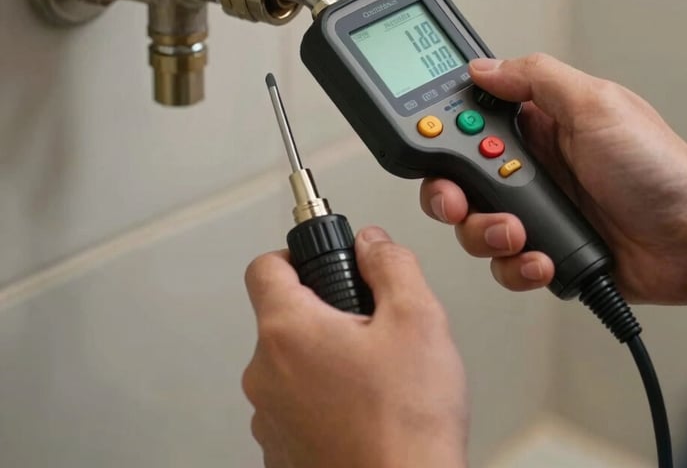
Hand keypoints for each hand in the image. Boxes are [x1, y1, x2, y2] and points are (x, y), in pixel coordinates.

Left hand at [242, 227, 467, 467]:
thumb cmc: (406, 428)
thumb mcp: (418, 319)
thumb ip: (391, 265)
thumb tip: (372, 243)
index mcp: (288, 331)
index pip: (265, 266)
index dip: (295, 254)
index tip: (320, 261)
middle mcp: (266, 375)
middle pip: (284, 317)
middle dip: (325, 313)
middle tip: (370, 327)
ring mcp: (269, 419)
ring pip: (292, 364)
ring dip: (326, 359)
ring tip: (375, 376)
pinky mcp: (281, 452)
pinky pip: (296, 405)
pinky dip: (323, 399)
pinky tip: (365, 410)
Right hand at [420, 54, 686, 305]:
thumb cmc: (659, 169)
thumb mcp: (596, 105)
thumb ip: (535, 77)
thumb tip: (482, 66)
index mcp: (537, 125)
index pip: (468, 122)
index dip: (445, 136)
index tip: (440, 150)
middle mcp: (530, 166)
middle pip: (457, 179)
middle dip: (452, 195)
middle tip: (463, 201)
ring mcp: (535, 211)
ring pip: (473, 225)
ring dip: (485, 233)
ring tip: (519, 232)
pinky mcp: (544, 250)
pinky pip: (504, 263)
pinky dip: (515, 267)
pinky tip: (542, 259)